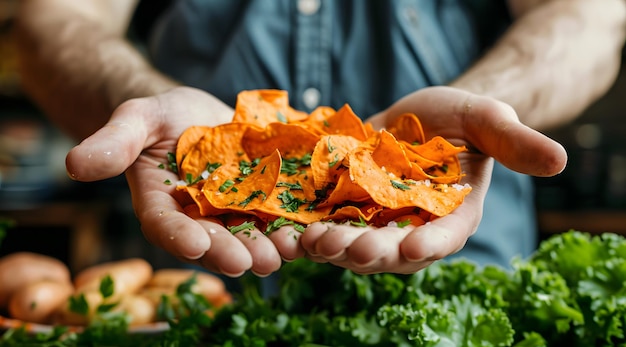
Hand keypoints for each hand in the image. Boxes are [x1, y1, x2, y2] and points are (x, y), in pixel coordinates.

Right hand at [65, 87, 283, 276]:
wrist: (198, 114)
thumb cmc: (161, 117)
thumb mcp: (136, 121)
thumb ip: (113, 143)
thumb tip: (73, 164)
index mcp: (164, 208)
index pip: (167, 227)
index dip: (178, 237)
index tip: (193, 244)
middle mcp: (201, 219)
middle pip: (215, 239)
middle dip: (233, 251)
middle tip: (252, 262)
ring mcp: (236, 213)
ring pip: (253, 233)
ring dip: (270, 244)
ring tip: (288, 251)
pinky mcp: (266, 200)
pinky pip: (282, 212)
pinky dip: (297, 219)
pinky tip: (314, 225)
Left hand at [298, 86, 566, 273]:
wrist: (418, 115)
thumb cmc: (460, 118)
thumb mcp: (487, 120)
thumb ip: (514, 140)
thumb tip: (561, 160)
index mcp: (451, 218)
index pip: (442, 237)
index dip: (427, 244)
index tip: (410, 247)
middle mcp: (410, 229)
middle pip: (388, 249)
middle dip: (367, 251)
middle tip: (344, 246)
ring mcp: (373, 223)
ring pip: (350, 243)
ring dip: (328, 246)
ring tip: (306, 241)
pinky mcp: (342, 209)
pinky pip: (322, 223)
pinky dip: (303, 228)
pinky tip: (283, 227)